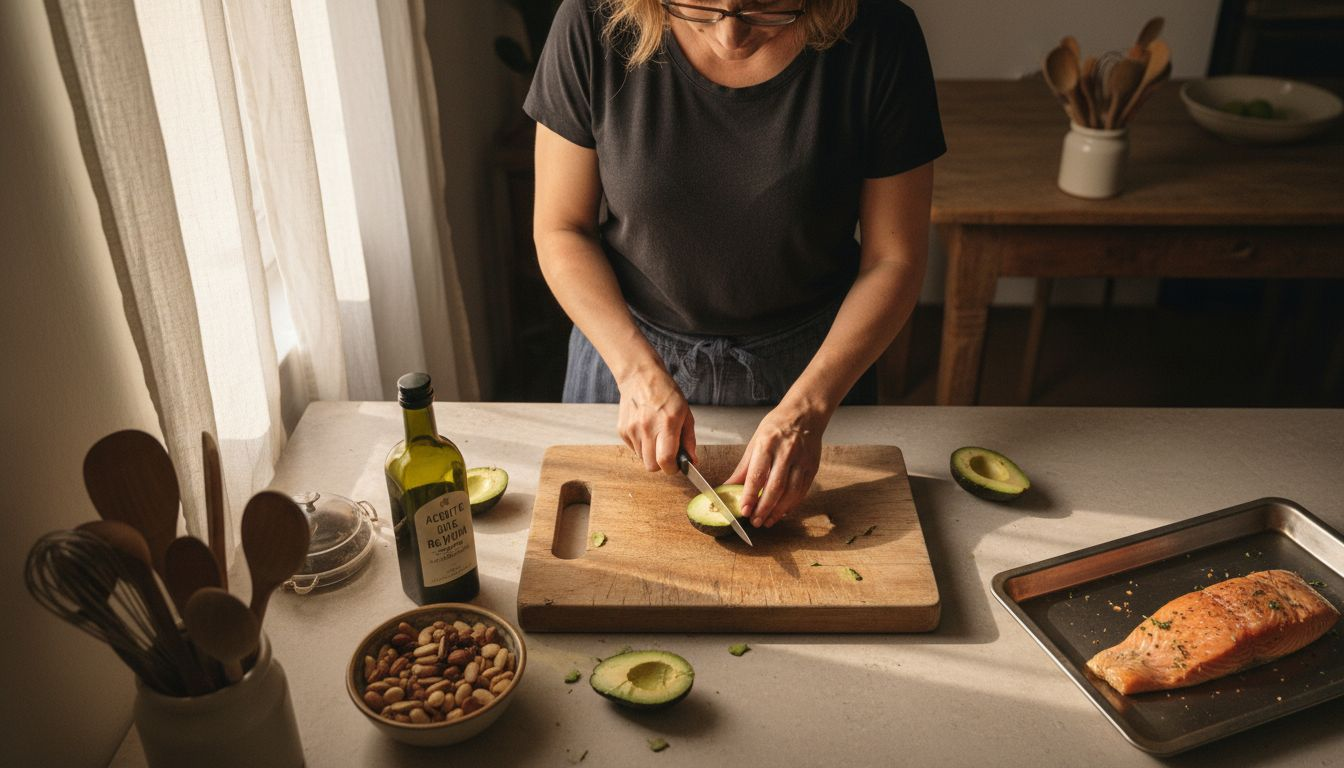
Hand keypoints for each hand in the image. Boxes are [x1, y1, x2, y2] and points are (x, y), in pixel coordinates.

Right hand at [616, 366, 694, 473]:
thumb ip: (689, 440)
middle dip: (661, 465)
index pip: (665, 460)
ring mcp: (632, 429)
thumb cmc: (666, 393)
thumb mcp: (685, 413)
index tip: (676, 466)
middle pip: (651, 466)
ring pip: (642, 458)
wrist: (640, 377)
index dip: (672, 469)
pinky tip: (645, 430)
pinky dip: (641, 446)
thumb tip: (692, 461)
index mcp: (667, 423)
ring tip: (656, 436)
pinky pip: (633, 449)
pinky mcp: (622, 430)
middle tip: (667, 454)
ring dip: (650, 454)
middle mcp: (647, 428)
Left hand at [727, 401, 827, 527]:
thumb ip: (743, 468)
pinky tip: (782, 512)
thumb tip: (727, 487)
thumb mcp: (755, 442)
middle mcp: (786, 452)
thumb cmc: (777, 426)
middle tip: (755, 522)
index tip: (744, 510)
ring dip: (778, 511)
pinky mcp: (812, 468)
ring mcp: (802, 461)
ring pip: (791, 493)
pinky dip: (791, 505)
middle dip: (764, 508)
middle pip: (775, 487)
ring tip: (767, 521)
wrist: (805, 414)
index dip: (750, 495)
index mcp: (768, 444)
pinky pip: (802, 491)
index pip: (757, 475)